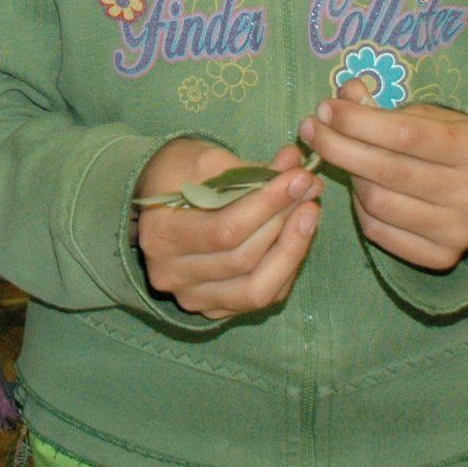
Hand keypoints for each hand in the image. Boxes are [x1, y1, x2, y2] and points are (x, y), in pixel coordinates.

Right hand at [133, 138, 321, 320]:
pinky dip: (284, 269)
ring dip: (292, 250)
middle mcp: (171, 275)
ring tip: (310, 214)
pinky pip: (259, 297)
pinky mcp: (212, 308)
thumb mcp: (205, 159)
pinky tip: (296, 239)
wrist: (156, 199)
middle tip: (311, 190)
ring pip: (256, 289)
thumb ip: (251, 168)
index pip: (225, 230)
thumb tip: (295, 164)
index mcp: (160, 236)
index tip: (299, 177)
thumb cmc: (177, 173)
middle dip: (284, 222)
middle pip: (243, 259)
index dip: (268, 205)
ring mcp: (192, 297)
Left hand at [300, 79, 467, 271]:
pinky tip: (360, 187)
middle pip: (387, 170)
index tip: (324, 109)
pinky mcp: (442, 258)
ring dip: (349, 176)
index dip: (358, 122)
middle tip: (311, 129)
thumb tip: (344, 95)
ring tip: (342, 156)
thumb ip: (385, 106)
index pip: (405, 135)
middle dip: (338, 146)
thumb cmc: (449, 145)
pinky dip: (359, 208)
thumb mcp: (428, 116)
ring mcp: (459, 232)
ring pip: (377, 202)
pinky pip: (379, 231)